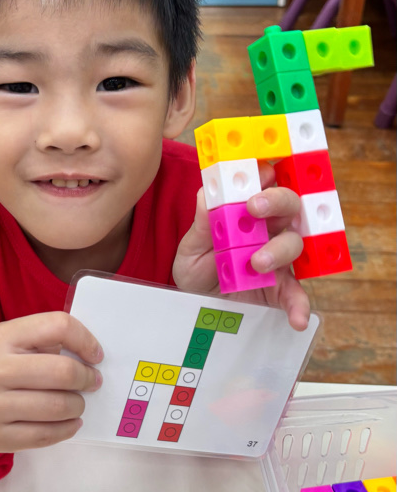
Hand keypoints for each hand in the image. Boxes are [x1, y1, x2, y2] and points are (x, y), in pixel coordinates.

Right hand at [0, 312, 102, 461]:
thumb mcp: (7, 337)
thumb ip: (44, 338)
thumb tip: (89, 357)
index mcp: (1, 337)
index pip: (58, 327)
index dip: (86, 340)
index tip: (95, 355)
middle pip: (63, 372)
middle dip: (87, 379)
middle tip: (92, 382)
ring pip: (58, 407)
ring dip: (78, 405)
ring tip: (77, 402)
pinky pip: (45, 436)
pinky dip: (67, 428)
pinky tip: (70, 421)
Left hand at [172, 162, 309, 330]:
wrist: (195, 306)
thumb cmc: (197, 269)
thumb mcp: (191, 249)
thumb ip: (201, 224)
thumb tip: (205, 195)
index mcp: (248, 211)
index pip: (265, 183)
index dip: (265, 174)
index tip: (255, 174)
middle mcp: (269, 229)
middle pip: (289, 205)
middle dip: (276, 201)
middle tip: (255, 207)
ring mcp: (279, 258)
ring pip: (294, 242)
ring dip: (279, 249)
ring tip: (256, 263)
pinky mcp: (282, 289)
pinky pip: (297, 293)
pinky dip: (300, 305)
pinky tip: (297, 318)